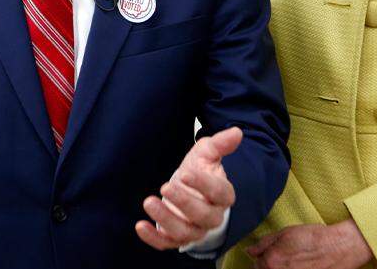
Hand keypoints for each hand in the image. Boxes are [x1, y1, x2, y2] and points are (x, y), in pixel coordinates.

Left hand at [135, 126, 241, 249]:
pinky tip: (140, 225)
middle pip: (204, 216)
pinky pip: (166, 244)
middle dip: (184, 202)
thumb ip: (220, 144)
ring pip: (185, 233)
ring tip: (149, 201)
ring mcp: (194, 230)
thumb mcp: (207, 153)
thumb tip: (236, 132)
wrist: (189, 190)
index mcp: (223, 195)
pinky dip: (153, 238)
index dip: (203, 184)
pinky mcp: (175, 239)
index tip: (185, 172)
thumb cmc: (199, 170)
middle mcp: (212, 216)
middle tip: (165, 186)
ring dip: (166, 220)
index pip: (219, 192)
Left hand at [246, 220, 373, 268]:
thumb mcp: (286, 233)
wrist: (339, 248)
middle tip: (287, 258)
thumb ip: (264, 243)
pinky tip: (302, 267)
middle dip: (271, 266)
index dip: (264, 258)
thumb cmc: (314, 238)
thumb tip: (250, 250)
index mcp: (271, 261)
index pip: (256, 265)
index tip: (273, 255)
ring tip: (296, 263)